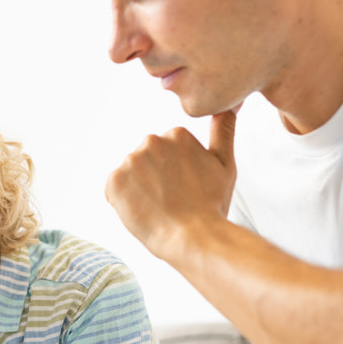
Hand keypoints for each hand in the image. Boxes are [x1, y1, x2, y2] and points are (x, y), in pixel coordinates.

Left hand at [105, 110, 236, 262]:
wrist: (194, 236)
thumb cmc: (211, 205)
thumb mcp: (224, 164)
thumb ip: (223, 132)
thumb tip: (228, 107)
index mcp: (175, 134)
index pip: (164, 153)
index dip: (171, 174)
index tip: (182, 188)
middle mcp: (150, 141)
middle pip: (144, 162)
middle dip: (152, 179)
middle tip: (171, 199)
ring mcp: (130, 161)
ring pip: (129, 177)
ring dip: (137, 191)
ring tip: (158, 206)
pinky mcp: (114, 181)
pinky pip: (114, 191)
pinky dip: (123, 203)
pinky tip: (143, 211)